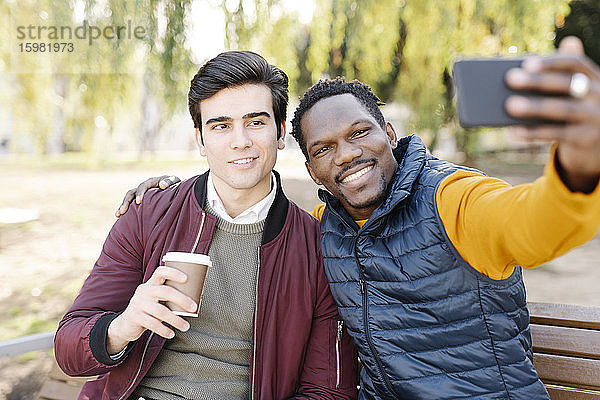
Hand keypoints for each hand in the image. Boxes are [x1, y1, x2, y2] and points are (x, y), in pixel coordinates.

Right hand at [106, 266, 196, 353]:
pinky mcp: (134, 316)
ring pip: (160, 310)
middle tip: (193, 308)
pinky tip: (171, 334)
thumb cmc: (148, 310)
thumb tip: (195, 301)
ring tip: (185, 326)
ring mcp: (137, 303)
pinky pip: (152, 323)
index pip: (160, 272)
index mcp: (150, 283)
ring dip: (175, 320)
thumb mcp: (156, 300)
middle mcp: (143, 290)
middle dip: (182, 299)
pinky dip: (164, 330)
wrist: (126, 324)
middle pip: (165, 291)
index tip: (186, 278)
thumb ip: (170, 298)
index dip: (173, 273)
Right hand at [115, 175, 180, 216]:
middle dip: (126, 201)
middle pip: (132, 192)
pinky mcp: (141, 201)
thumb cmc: (177, 186)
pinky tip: (120, 217)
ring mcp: (142, 194)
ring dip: (123, 205)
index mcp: (152, 182)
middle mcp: (145, 187)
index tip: (139, 202)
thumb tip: (162, 185)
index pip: (143, 186)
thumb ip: (170, 182)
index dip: (140, 193)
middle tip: (123, 211)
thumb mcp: (176, 181)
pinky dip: (126, 209)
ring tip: (118, 215)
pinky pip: (131, 204)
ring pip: (129, 198)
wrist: (178, 189)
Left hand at [505, 36, 599, 192]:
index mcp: (594, 77)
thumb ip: (555, 77)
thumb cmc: (574, 112)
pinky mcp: (587, 138)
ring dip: (535, 107)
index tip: (527, 63)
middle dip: (538, 80)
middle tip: (510, 78)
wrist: (595, 145)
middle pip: (568, 83)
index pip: (576, 63)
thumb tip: (527, 61)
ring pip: (564, 109)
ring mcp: (595, 117)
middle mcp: (599, 95)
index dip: (552, 62)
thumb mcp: (570, 95)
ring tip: (509, 104)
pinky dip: (534, 133)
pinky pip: (558, 134)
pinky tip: (514, 130)